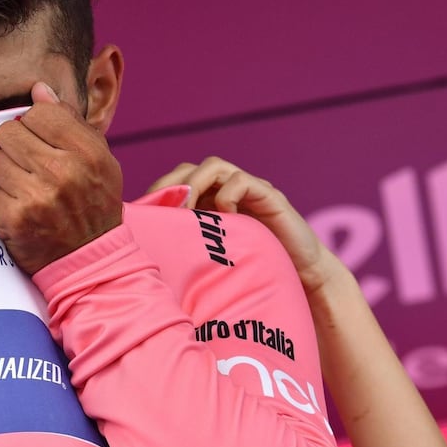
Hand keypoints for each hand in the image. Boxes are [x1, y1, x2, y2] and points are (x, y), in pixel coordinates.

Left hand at [0, 82, 123, 273]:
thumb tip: (38, 90)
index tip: (41, 141)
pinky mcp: (14, 217)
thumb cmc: (94, 203)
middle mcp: (63, 171)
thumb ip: (70, 121)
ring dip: (5, 170)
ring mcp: (37, 195)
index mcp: (88, 151)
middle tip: (29, 165)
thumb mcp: (99, 160)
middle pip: (11, 131)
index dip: (35, 125)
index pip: (40, 112)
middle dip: (16, 146)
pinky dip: (0, 195)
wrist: (89, 258)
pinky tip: (18, 205)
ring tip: (24, 185)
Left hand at [149, 157, 335, 294]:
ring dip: (194, 184)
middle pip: (191, 168)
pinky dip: (227, 195)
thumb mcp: (213, 259)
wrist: (302, 280)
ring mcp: (249, 191)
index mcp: (211, 203)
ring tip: (187, 210)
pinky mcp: (270, 197)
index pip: (178, 180)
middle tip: (160, 208)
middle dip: (171, 184)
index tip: (144, 212)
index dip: (160, 190)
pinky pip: (242, 181)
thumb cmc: (254, 272)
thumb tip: (146, 258)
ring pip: (214, 166)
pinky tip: (224, 217)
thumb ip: (190, 249)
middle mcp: (228, 192)